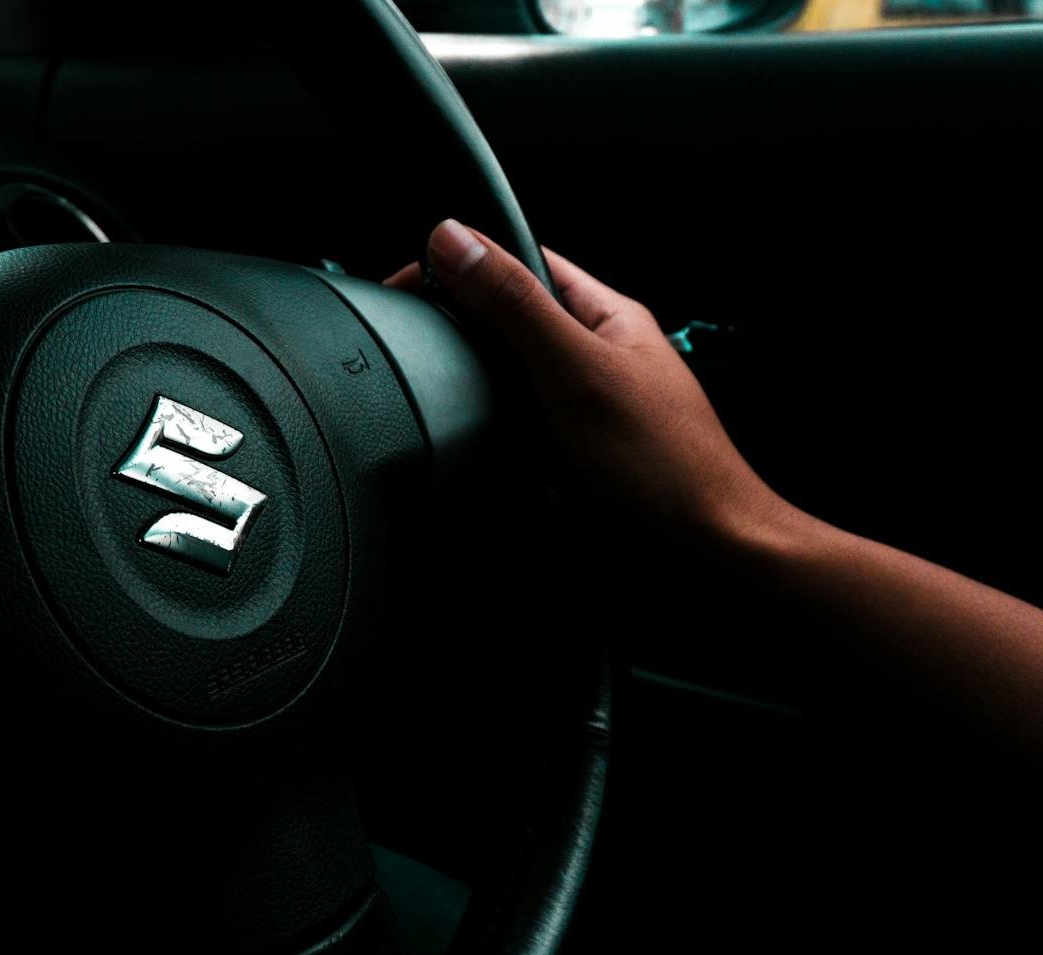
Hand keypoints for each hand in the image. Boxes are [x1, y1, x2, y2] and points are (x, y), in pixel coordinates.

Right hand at [388, 219, 794, 552]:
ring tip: (446, 405)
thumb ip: (516, 305)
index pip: (521, 262)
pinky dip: (485, 442)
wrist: (706, 554)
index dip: (464, 261)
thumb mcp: (579, 370)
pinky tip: (475, 452)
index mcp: (603, 316)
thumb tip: (455, 241)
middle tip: (417, 348)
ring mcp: (577, 411)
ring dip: (471, 397)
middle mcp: (590, 359)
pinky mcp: (564, 460)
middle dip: (460, 334)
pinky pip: (507, 436)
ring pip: (500, 384)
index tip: (408, 280)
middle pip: (505, 324)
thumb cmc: (668, 466)